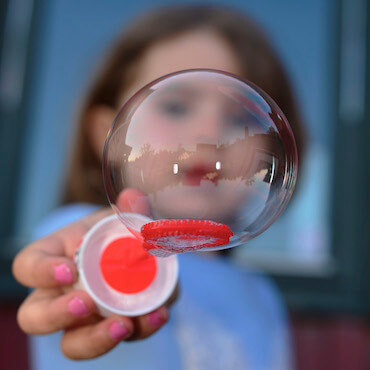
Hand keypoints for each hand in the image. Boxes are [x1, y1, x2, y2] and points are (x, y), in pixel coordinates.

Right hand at [12, 190, 175, 359]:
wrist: (135, 253)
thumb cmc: (114, 233)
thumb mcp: (119, 218)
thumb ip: (129, 209)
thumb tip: (134, 197)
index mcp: (53, 259)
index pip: (28, 265)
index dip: (41, 271)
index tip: (69, 269)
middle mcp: (59, 293)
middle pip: (36, 316)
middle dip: (57, 315)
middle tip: (86, 303)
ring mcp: (84, 318)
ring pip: (73, 343)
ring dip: (96, 338)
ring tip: (124, 324)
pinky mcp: (112, 327)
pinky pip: (118, 337)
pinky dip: (140, 329)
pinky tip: (158, 314)